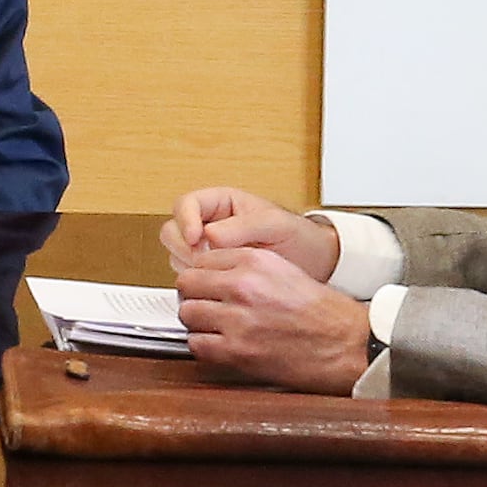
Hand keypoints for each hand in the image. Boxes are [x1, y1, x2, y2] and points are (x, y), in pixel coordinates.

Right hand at [159, 186, 341, 276]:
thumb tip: (211, 234)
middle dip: (184, 246)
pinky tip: (219, 282)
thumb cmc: (298, 237)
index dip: (185, 220)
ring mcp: (208, 248)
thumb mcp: (275, 224)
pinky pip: (190, 273)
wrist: (313, 264)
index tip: (197, 238)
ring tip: (218, 271)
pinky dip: (198, 280)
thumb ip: (244, 227)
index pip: (187, 204)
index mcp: (222, 203)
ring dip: (189, 265)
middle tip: (204, 259)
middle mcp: (210, 224)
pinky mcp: (212, 270)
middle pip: (173, 229)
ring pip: (177, 253)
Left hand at [170, 245, 375, 390]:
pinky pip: (197, 344)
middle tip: (205, 304)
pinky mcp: (236, 351)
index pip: (201, 260)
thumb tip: (212, 271)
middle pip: (187, 284)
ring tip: (214, 325)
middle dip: (194, 295)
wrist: (344, 344)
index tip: (207, 284)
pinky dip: (204, 346)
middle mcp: (243, 287)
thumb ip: (246, 266)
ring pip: (188, 314)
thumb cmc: (322, 312)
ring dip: (198, 321)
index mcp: (255, 261)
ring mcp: (237, 320)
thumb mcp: (284, 270)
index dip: (203, 274)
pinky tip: (219, 343)